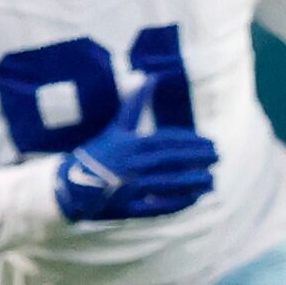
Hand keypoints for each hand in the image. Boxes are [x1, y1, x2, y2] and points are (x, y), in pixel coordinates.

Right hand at [56, 81, 215, 222]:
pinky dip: (177, 202)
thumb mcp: (115, 129)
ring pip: (168, 183)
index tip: (211, 143)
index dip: (192, 142)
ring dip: (193, 181)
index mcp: (129, 144)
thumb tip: (149, 76)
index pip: (167, 141)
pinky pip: (157, 206)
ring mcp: (127, 187)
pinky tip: (194, 198)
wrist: (68, 185)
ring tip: (212, 180)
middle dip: (197, 159)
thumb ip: (135, 105)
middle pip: (171, 160)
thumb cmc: (97, 154)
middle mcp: (129, 164)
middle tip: (217, 158)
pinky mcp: (126, 208)